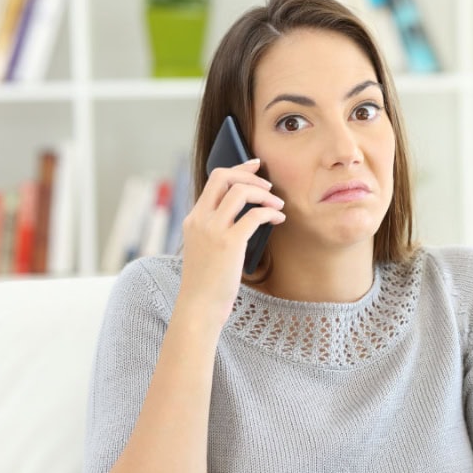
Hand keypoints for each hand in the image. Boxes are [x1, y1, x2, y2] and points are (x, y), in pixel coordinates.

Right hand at [178, 159, 284, 324]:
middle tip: (268, 184)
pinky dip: (271, 212)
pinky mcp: (229, 243)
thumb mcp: (203, 248)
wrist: (198, 307)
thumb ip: (215, 228)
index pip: (214, 180)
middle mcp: (200, 219)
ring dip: (265, 194)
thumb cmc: (206, 282)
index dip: (238, 168)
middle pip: (224, 177)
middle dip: (250, 174)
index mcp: (193, 219)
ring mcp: (213, 230)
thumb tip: (246, 211)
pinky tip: (279, 219)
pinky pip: (255, 215)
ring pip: (241, 192)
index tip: (255, 165)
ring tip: (277, 203)